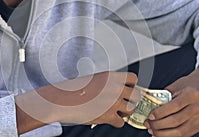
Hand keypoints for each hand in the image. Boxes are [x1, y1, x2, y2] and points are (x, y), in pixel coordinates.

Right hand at [15, 71, 139, 133]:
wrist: (61, 101)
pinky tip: (107, 119)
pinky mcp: (108, 116)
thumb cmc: (74, 90)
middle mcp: (114, 88)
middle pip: (136, 95)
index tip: (129, 90)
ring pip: (131, 110)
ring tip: (115, 112)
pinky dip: (115, 122)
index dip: (132, 86)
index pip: (133, 78)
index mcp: (111, 76)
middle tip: (123, 103)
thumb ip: (108, 83)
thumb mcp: (93, 79)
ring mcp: (112, 102)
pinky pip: (121, 122)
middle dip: (131, 100)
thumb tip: (118, 90)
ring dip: (124, 112)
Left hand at [145, 58, 198, 136]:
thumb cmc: (188, 85)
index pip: (174, 106)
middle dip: (159, 125)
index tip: (150, 116)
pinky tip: (161, 134)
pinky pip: (184, 135)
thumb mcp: (175, 86)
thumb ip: (163, 96)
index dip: (160, 113)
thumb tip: (148, 107)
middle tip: (148, 124)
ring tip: (152, 131)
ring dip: (163, 134)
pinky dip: (171, 136)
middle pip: (176, 121)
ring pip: (180, 131)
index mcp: (192, 94)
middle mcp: (198, 107)